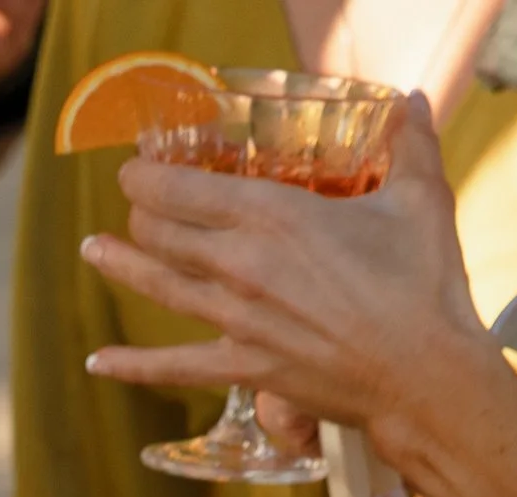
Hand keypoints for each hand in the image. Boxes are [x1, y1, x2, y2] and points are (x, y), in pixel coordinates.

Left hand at [83, 99, 499, 472]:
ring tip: (93, 248)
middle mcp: (243, 265)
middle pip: (165, 232)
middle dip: (141, 212)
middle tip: (132, 203)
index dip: (152, 174)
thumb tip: (412, 101)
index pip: (187, 188)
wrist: (421, 374)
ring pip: (161, 286)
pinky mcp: (245, 368)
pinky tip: (97, 363)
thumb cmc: (423, 285)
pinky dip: (133, 366)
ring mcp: (238, 321)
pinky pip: (175, 367)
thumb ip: (411, 143)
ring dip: (122, 264)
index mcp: (275, 215)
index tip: (138, 165)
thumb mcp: (421, 199)